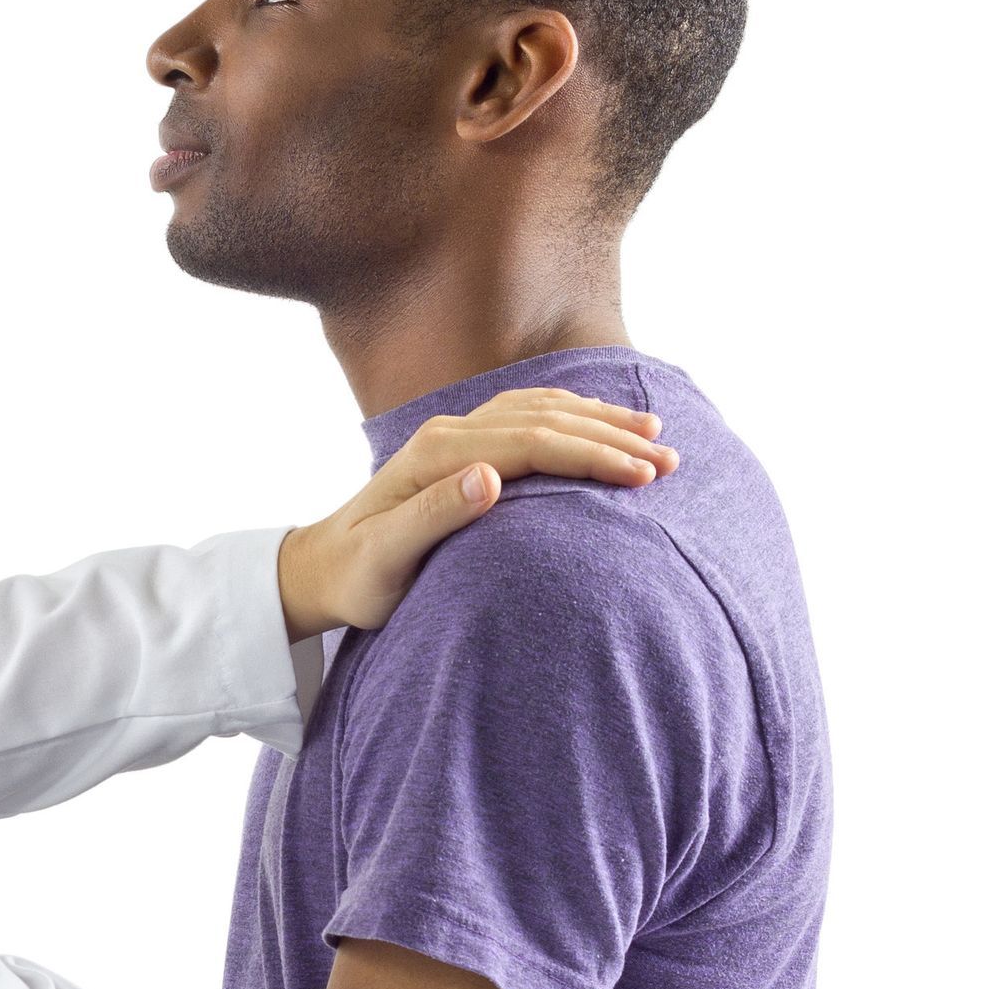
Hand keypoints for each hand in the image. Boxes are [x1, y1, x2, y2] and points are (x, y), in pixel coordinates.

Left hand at [278, 387, 678, 638]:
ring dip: (600, 420)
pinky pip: (528, 417)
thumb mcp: (385, 559)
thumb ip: (433, 517)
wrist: (319, 568)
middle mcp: (449, 434)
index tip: (642, 476)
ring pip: (541, 410)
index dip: (591, 455)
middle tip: (669, 460)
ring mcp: (454, 435)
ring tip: (654, 434)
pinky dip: (573, 417)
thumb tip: (489, 478)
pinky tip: (604, 425)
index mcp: (437, 456)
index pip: (532, 443)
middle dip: (612, 436)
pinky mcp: (461, 447)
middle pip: (545, 420)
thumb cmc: (355, 577)